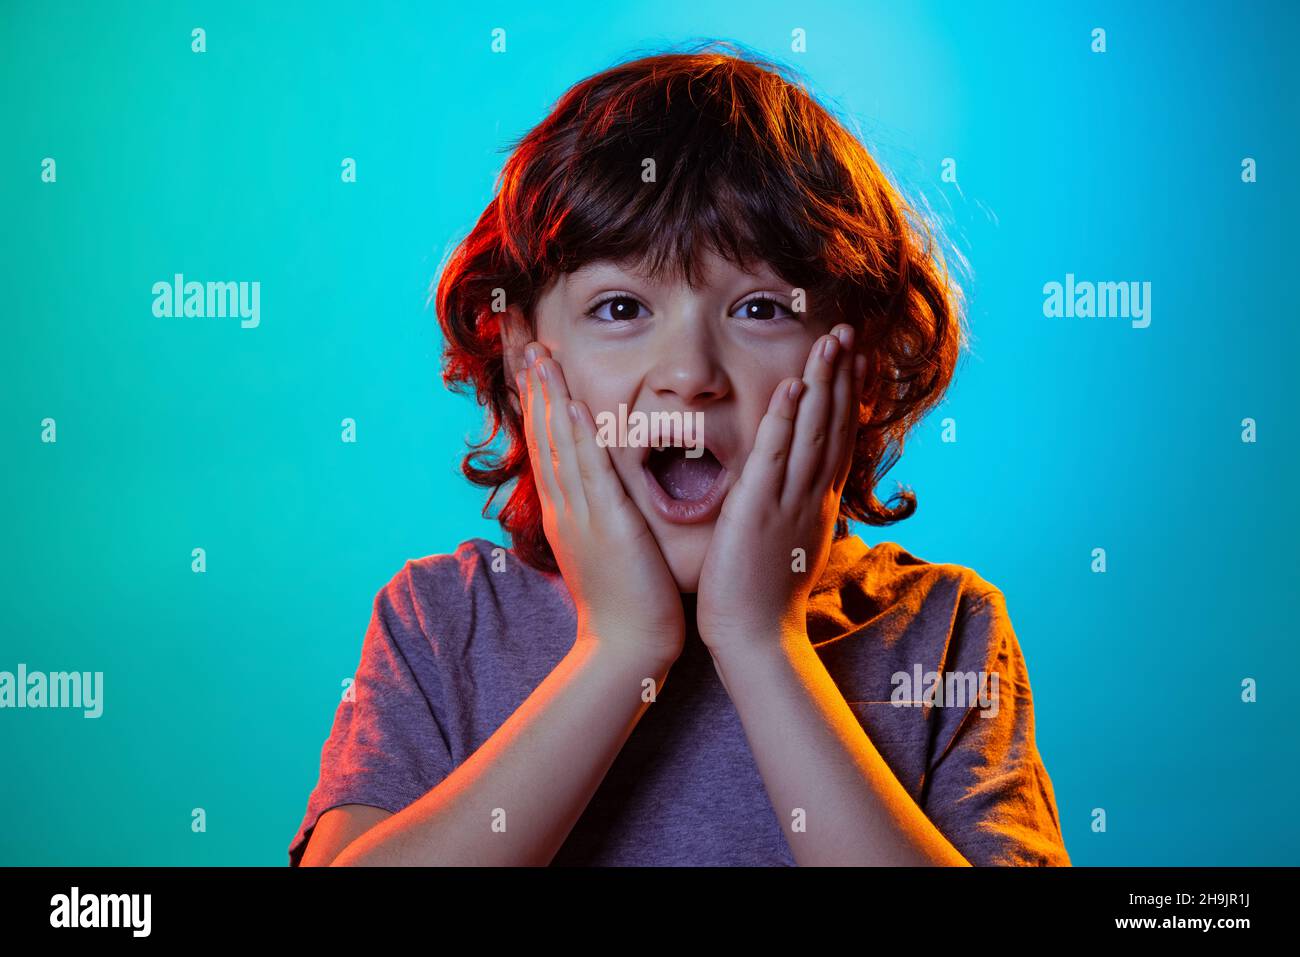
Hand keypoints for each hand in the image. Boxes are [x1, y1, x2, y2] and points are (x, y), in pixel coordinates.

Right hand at [518, 342, 684, 666]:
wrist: (625, 647)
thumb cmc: (624, 600)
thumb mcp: (602, 546)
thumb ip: (597, 513)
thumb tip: (597, 490)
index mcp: (565, 507)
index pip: (545, 440)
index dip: (536, 396)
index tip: (529, 357)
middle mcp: (565, 504)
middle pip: (541, 431)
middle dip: (530, 381)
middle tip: (518, 334)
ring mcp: (581, 513)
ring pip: (559, 443)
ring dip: (548, 396)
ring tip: (537, 352)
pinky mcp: (607, 524)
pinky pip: (590, 471)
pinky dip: (579, 436)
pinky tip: (574, 405)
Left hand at [695, 323, 867, 656]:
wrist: (757, 640)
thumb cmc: (764, 597)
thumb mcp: (789, 544)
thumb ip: (794, 511)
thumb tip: (799, 492)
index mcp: (816, 504)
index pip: (841, 439)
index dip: (850, 397)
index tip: (860, 361)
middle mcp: (811, 497)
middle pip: (836, 425)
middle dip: (843, 376)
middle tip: (851, 332)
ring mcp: (789, 502)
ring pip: (815, 432)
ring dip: (824, 383)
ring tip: (832, 340)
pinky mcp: (759, 511)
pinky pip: (777, 456)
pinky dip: (788, 419)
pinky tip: (794, 386)